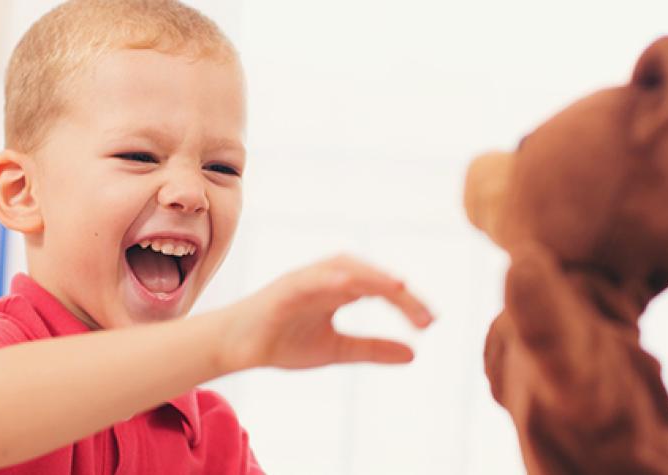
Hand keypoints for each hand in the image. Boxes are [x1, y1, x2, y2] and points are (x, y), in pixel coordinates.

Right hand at [210, 254, 434, 372]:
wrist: (237, 348)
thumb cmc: (282, 342)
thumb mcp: (337, 350)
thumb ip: (373, 348)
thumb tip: (414, 354)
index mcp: (340, 290)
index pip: (381, 290)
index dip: (408, 304)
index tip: (430, 324)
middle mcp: (326, 279)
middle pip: (371, 277)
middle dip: (399, 294)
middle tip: (425, 318)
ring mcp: (306, 280)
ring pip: (345, 269)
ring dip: (373, 276)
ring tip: (400, 288)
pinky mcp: (284, 289)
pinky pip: (310, 279)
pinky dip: (330, 278)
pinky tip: (351, 284)